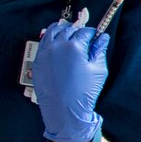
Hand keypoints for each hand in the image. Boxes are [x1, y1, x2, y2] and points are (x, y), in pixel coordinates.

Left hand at [32, 19, 108, 141]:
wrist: (64, 112)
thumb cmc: (82, 94)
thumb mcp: (98, 70)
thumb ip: (99, 51)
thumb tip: (103, 39)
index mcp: (73, 47)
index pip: (84, 32)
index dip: (92, 33)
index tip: (95, 35)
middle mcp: (56, 47)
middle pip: (68, 30)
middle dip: (77, 31)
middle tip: (83, 35)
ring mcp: (44, 54)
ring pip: (51, 32)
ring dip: (61, 30)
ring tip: (67, 32)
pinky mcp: (37, 63)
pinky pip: (42, 44)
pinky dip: (49, 39)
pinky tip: (55, 42)